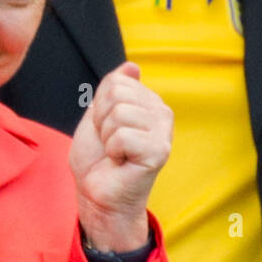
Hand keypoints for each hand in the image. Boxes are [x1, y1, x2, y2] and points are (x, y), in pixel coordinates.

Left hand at [70, 61, 171, 248]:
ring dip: (107, 138)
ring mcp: (163, 131)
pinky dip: (113, 152)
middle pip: (117, 93)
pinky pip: (122, 136)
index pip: (116, 81)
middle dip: (101, 120)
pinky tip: (122, 163)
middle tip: (110, 143)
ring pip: (119, 114)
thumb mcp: (98, 116)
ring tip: (116, 154)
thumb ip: (113, 90)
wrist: (97, 194)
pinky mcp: (159, 150)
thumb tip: (132, 66)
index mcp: (148, 102)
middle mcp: (161, 113)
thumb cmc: (98, 159)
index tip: (105, 129)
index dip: (99, 107)